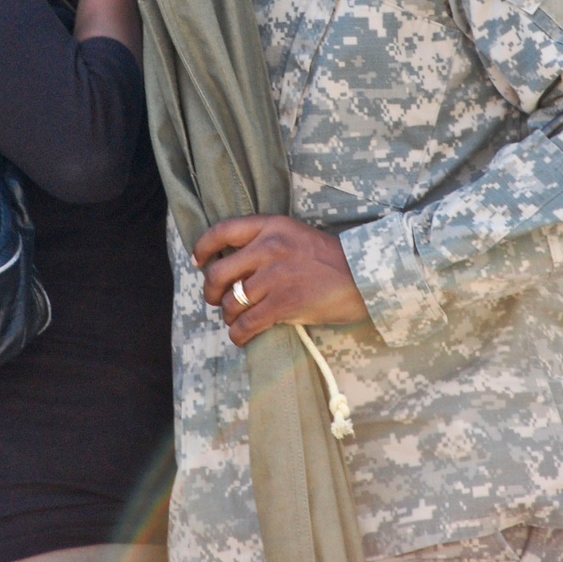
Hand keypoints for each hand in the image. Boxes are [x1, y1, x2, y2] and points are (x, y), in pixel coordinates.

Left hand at [194, 215, 368, 346]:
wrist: (364, 274)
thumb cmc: (330, 259)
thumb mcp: (295, 235)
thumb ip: (265, 243)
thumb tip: (233, 267)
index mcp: (271, 225)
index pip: (223, 231)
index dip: (203, 247)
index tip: (198, 261)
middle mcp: (269, 247)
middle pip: (218, 272)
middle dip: (210, 291)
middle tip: (215, 299)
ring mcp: (275, 275)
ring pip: (231, 301)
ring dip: (228, 315)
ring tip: (236, 319)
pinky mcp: (284, 303)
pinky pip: (247, 323)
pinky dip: (238, 334)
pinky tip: (241, 336)